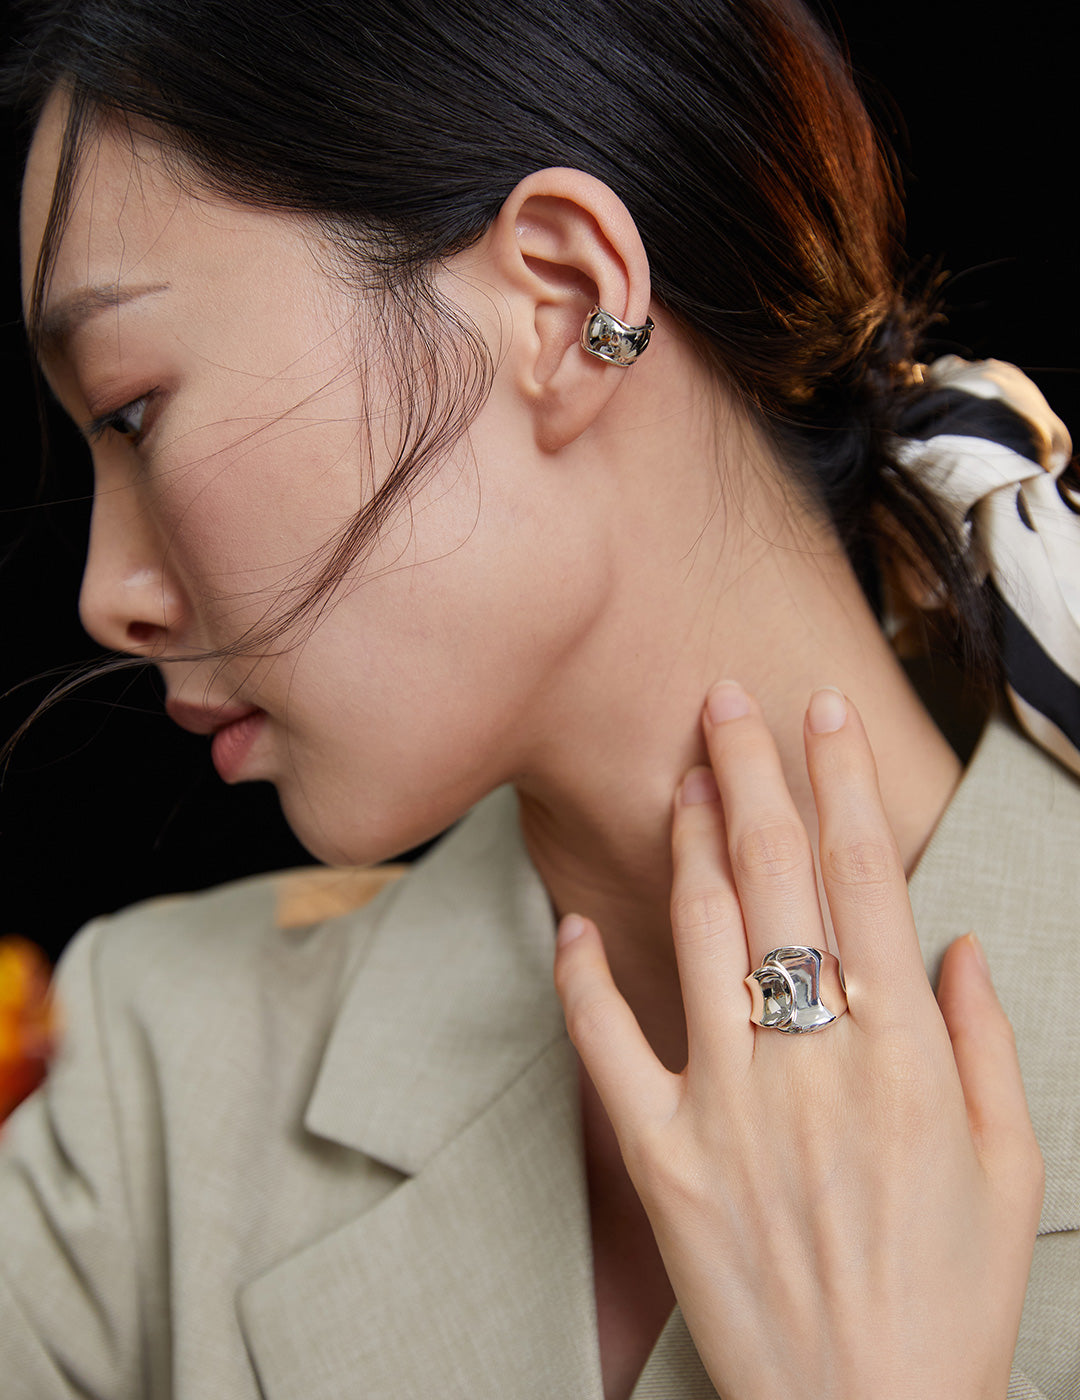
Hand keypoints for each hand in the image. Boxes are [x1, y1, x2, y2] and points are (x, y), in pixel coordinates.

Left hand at [553, 683, 1043, 1399]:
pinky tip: (569, 921)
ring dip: (685, 845)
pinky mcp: (659, 1156)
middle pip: (775, 880)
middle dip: (752, 773)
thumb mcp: (1011, 1169)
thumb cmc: (951, 1298)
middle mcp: (809, 1060)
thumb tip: (951, 943)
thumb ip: (983, 1043)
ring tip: (679, 776)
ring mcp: (726, 1105)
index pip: (865, 878)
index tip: (823, 712)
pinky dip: (581, 977)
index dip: (842, 782)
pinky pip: (606, 1046)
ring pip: (696, 936)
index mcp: (900, 1054)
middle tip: (725, 699)